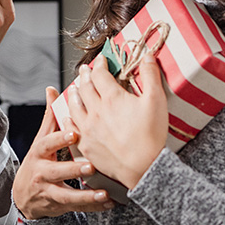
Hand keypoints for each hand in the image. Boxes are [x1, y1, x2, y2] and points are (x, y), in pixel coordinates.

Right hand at [14, 87, 116, 218]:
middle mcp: (42, 172)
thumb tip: (51, 89)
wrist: (24, 195)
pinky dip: (93, 206)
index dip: (60, 139)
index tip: (74, 133)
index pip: (47, 144)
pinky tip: (108, 203)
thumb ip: (50, 117)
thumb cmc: (38, 161)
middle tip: (90, 166)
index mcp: (39, 152)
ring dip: (86, 196)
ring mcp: (49, 191)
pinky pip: (77, 207)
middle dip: (73, 170)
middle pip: (56, 172)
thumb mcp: (41, 140)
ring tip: (103, 193)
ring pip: (67, 195)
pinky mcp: (58, 206)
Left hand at [68, 46, 167, 189]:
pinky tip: (68, 116)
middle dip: (85, 75)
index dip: (100, 64)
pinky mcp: (86, 144)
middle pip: (85, 87)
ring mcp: (88, 128)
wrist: (143, 168)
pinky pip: (71, 127)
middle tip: (85, 69)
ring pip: (74, 106)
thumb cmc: (151, 135)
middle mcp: (96, 111)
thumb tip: (148, 56)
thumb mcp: (157, 101)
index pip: (100, 74)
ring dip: (74, 94)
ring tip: (75, 88)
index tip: (101, 60)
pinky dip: (68, 118)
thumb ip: (151, 76)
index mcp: (112, 98)